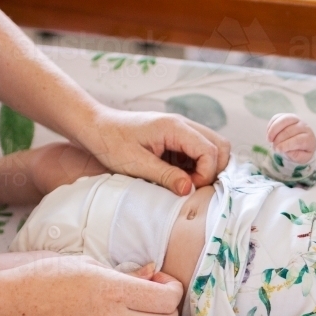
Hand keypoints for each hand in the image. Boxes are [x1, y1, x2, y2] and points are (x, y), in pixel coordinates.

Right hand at [0, 257, 181, 315]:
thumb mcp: (88, 264)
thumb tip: (151, 272)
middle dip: (168, 312)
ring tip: (132, 313)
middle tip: (153, 300)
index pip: (168, 300)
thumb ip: (126, 274)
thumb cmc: (46, 278)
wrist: (10, 308)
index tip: (160, 282)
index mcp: (114, 292)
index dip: (172, 289)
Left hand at [80, 108, 229, 195]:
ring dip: (206, 168)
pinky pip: (198, 152)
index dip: (206, 174)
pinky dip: (196, 167)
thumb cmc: (111, 142)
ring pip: (213, 148)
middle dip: (214, 170)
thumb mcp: (136, 164)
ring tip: (186, 183)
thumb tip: (189, 190)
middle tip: (193, 186)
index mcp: (175, 127)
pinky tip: (178, 177)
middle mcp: (183, 125)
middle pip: (220, 146)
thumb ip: (165, 176)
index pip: (210, 151)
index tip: (188, 189)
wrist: (95, 128)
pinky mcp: (176, 139)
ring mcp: (181, 131)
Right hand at [267, 113, 315, 163]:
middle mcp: (304, 127)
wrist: (302, 142)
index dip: (287, 145)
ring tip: (269, 139)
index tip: (278, 150)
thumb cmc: (301, 150)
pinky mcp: (287, 116)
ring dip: (273, 130)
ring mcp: (296, 119)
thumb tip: (286, 150)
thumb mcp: (302, 158)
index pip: (298, 140)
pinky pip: (278, 117)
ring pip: (284, 120)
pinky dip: (271, 125)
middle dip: (279, 140)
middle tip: (274, 148)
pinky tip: (269, 133)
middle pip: (290, 131)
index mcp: (309, 138)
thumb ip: (296, 156)